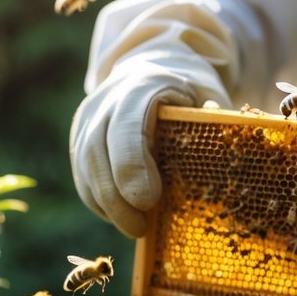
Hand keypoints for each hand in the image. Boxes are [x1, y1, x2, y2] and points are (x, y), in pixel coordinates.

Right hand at [70, 70, 201, 237]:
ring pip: (85, 167)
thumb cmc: (186, 89)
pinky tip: (120, 215)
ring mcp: (87, 119)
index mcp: (141, 86)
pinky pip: (82, 175)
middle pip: (96, 152)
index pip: (126, 127)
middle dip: (116, 197)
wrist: (150, 67)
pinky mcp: (79, 137)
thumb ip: (212, 116)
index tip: (147, 201)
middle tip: (139, 228)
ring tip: (134, 227)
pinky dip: (99, 200)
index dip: (132, 166)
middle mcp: (106, 101)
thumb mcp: (206, 94)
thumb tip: (217, 132)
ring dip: (107, 204)